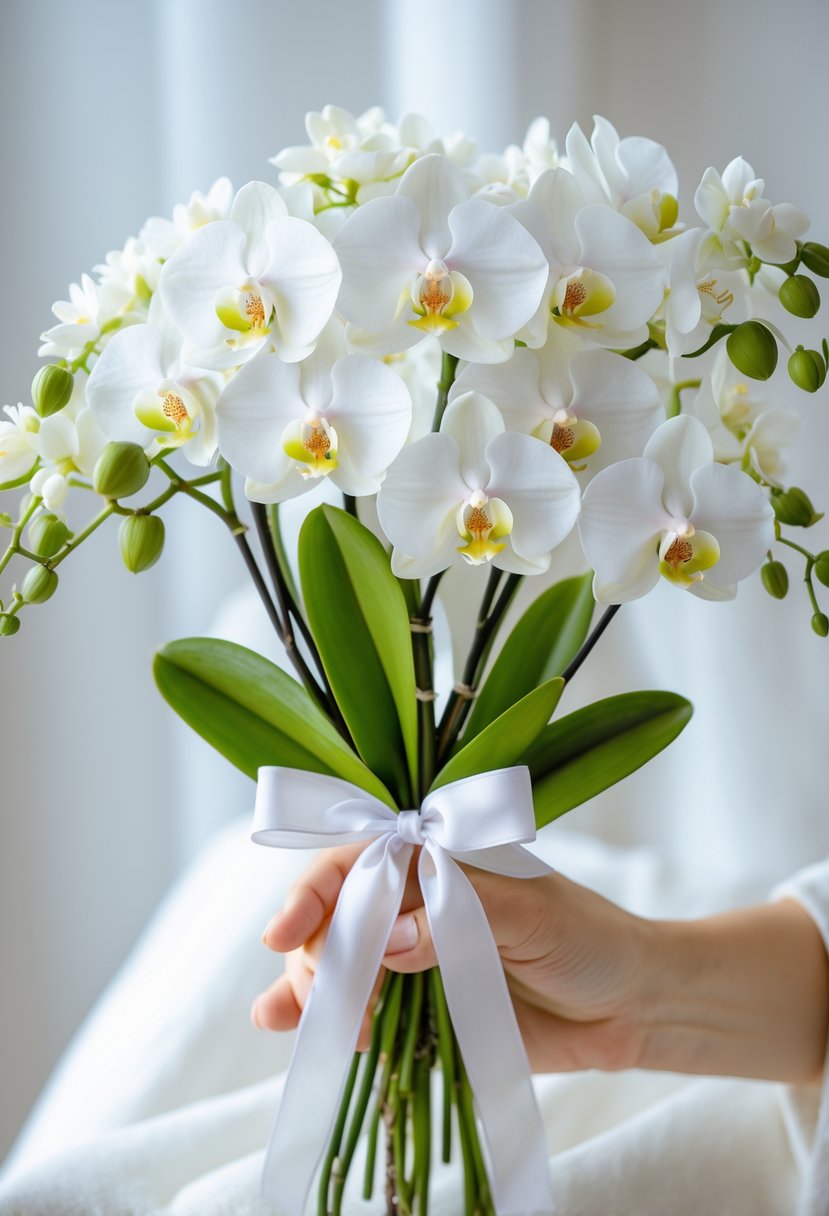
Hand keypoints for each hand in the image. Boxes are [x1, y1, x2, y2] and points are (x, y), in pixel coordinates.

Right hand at [251, 844, 654, 1072]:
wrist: (629, 1005)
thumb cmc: (588, 938)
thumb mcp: (530, 914)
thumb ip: (457, 916)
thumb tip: (387, 937)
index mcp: (436, 861)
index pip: (356, 862)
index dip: (314, 892)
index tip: (282, 932)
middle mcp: (414, 904)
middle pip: (334, 918)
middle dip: (319, 955)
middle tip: (339, 997)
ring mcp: (412, 958)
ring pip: (336, 965)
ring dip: (312, 991)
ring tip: (315, 1023)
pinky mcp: (420, 1009)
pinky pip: (360, 1010)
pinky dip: (319, 1018)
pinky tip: (281, 1027)